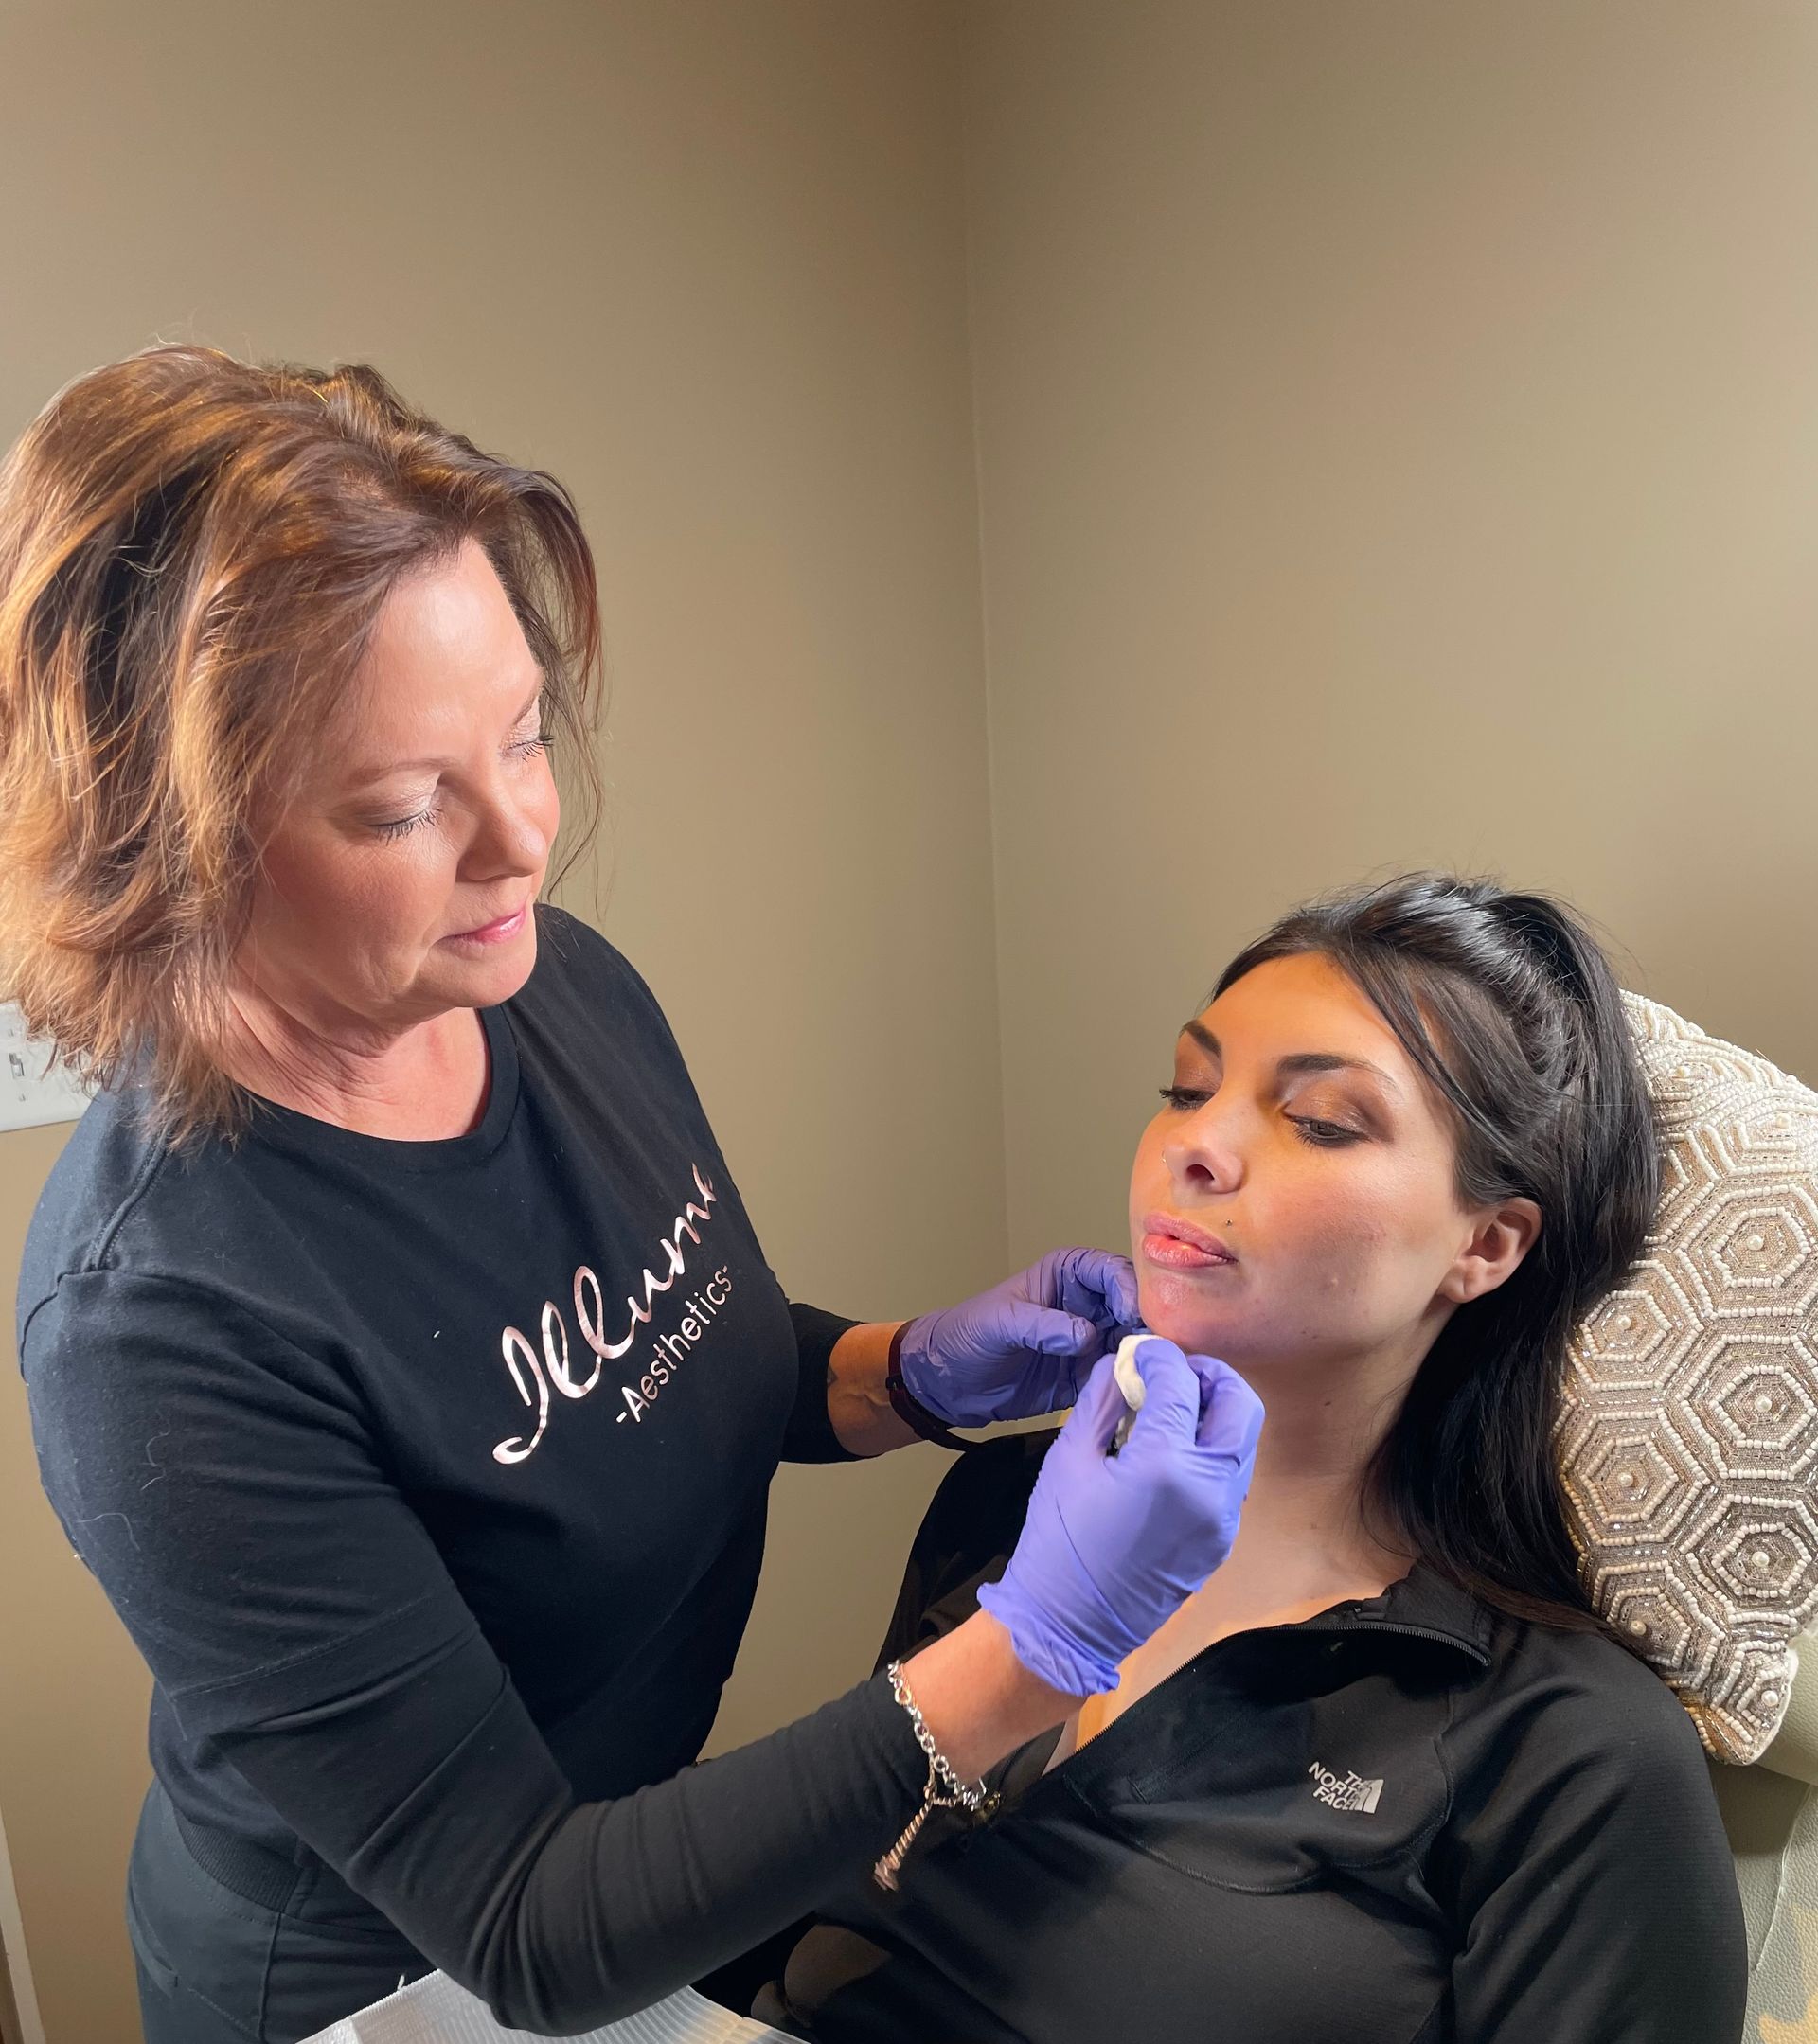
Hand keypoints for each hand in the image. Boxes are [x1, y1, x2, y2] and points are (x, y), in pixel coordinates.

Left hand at [895, 1247, 1140, 1426]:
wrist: (948, 1381)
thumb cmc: (968, 1335)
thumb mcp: (1000, 1323)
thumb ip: (1041, 1325)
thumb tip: (1087, 1336)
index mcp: (1069, 1274)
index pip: (1113, 1271)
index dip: (1129, 1289)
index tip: (1131, 1315)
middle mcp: (1089, 1304)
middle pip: (1136, 1308)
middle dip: (1151, 1325)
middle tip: (1160, 1350)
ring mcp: (1093, 1341)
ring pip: (1136, 1343)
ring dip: (1148, 1358)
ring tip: (1156, 1376)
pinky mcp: (1089, 1377)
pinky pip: (1121, 1377)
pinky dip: (1133, 1384)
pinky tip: (1142, 1396)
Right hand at [977, 1337, 1263, 1695]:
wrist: (1068, 1625)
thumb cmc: (1057, 1540)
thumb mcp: (1069, 1458)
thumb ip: (1102, 1402)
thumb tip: (1121, 1366)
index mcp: (1165, 1464)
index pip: (1181, 1383)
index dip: (1160, 1356)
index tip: (1141, 1351)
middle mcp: (1208, 1488)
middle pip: (1240, 1405)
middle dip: (1210, 1375)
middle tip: (1174, 1371)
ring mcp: (1222, 1519)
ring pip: (1243, 1443)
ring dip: (1216, 1412)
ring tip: (1174, 1406)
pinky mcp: (1221, 1541)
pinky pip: (1230, 1479)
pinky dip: (1211, 1450)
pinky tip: (1172, 1450)